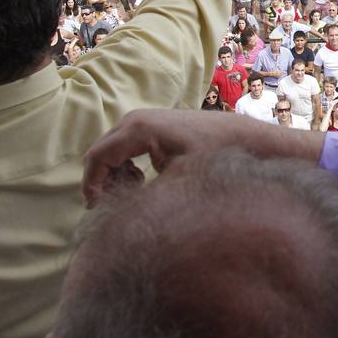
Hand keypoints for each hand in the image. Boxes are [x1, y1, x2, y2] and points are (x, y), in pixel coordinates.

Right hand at [81, 108, 319, 206]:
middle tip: (111, 205)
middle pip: (100, 151)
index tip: (97, 209)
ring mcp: (145, 119)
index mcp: (138, 129)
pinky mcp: (155, 125)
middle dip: (101, 180)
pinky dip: (127, 164)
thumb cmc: (215, 160)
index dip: (91, 186)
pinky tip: (144, 179)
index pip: (97, 157)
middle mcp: (137, 119)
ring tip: (135, 191)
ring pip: (112, 149)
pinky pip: (127, 145)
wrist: (246, 138)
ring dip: (115, 173)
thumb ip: (144, 196)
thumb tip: (122, 217)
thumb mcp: (178, 182)